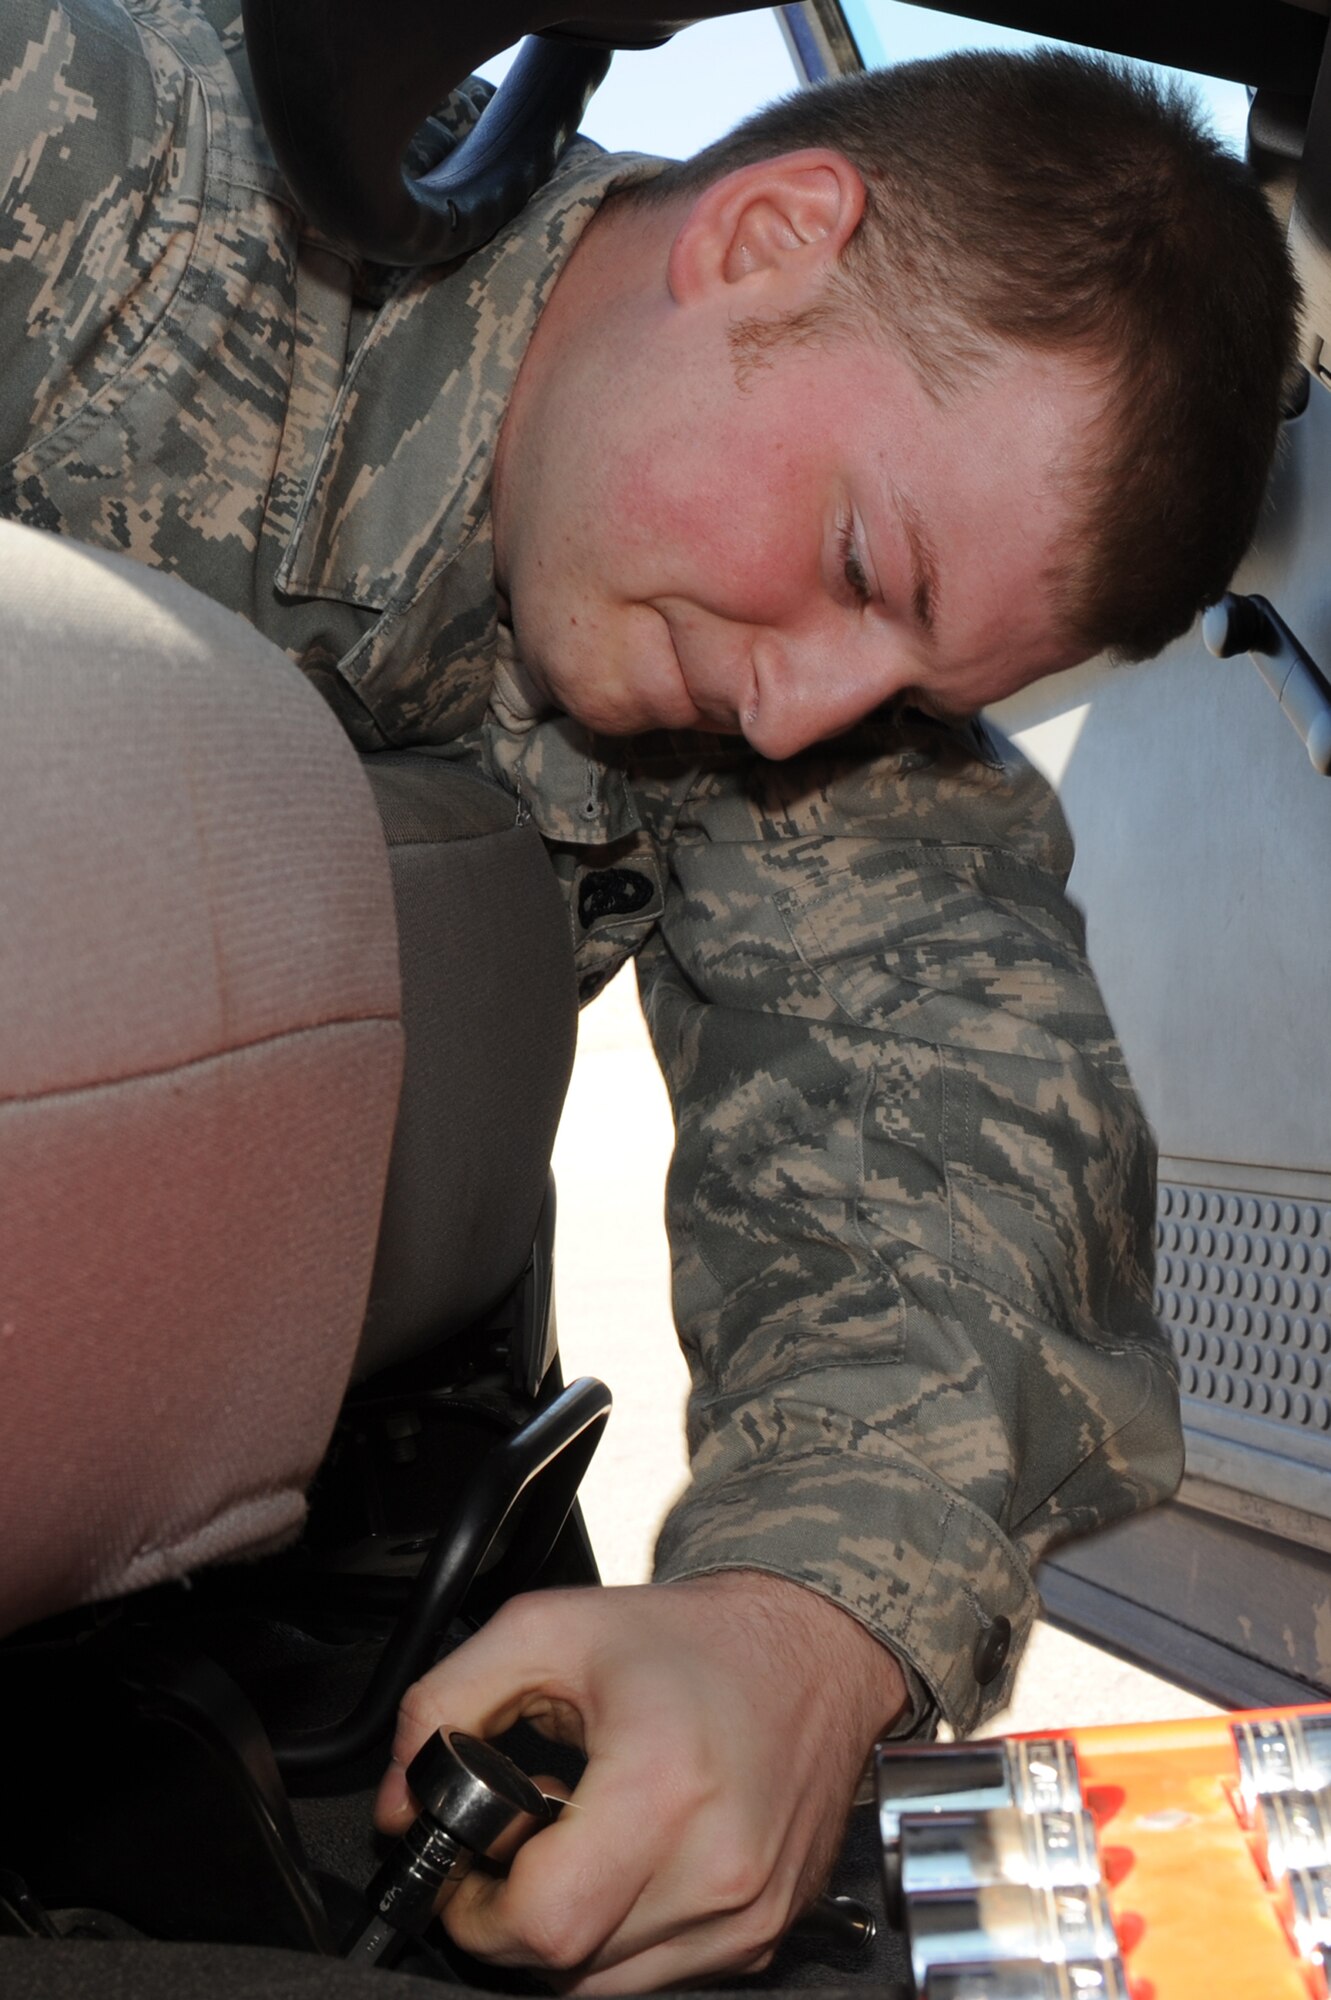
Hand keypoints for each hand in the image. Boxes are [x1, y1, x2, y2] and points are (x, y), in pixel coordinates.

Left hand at [374, 1570, 906, 1991]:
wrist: (813, 1649)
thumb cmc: (689, 1639)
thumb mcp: (546, 1629)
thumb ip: (444, 1704)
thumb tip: (397, 1805)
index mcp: (664, 1785)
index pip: (541, 1923)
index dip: (475, 1910)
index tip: (466, 1868)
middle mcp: (718, 1866)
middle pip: (567, 1968)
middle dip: (513, 1922)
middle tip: (518, 1846)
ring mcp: (748, 1914)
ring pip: (605, 1988)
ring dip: (568, 1934)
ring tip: (578, 1844)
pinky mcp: (764, 1935)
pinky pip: (659, 1977)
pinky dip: (620, 1937)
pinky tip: (626, 1860)